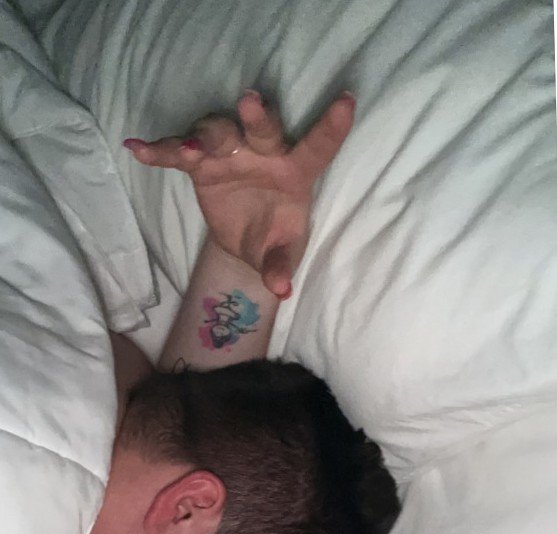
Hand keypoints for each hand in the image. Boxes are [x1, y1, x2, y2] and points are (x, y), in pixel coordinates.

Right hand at [123, 91, 354, 297]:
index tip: (348, 102)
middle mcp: (264, 153)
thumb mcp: (278, 253)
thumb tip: (281, 290)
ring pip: (218, 131)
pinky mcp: (200, 162)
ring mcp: (230, 152)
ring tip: (189, 149)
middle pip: (262, 129)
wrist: (243, 238)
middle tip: (249, 103)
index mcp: (295, 171)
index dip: (332, 127)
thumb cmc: (272, 237)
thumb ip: (279, 266)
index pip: (318, 148)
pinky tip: (137, 150)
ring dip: (204, 135)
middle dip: (255, 117)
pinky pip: (178, 152)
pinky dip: (159, 151)